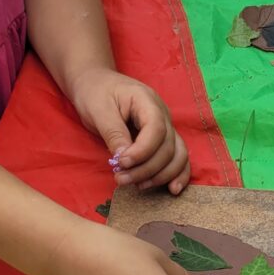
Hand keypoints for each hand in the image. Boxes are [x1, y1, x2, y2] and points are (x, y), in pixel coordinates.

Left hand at [70, 68, 190, 194]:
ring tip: (138, 185)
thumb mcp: (98, 110)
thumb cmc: (95, 93)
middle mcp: (163, 114)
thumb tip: (125, 160)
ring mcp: (167, 127)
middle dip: (146, 169)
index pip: (157, 129)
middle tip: (121, 179)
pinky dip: (178, 175)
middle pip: (168, 147)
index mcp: (147, 101)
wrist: (95, 84)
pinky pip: (178, 158)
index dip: (143, 151)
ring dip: (161, 176)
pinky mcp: (164, 140)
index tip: (122, 163)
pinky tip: (172, 189)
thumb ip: (114, 134)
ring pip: (177, 156)